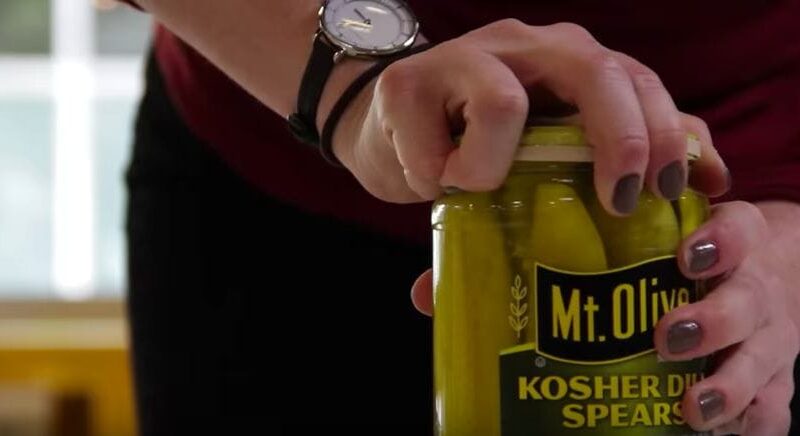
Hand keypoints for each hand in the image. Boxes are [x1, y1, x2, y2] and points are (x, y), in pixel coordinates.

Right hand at [331, 19, 728, 208]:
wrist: (387, 125)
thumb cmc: (478, 145)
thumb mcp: (551, 148)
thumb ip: (621, 153)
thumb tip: (712, 180)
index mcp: (569, 59)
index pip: (638, 79)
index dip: (667, 134)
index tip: (671, 194)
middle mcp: (525, 46)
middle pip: (594, 72)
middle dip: (621, 140)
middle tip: (618, 203)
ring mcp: (465, 57)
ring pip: (504, 105)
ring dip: (491, 171)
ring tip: (473, 189)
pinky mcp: (409, 83)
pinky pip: (438, 149)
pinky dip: (437, 180)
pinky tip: (431, 181)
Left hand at [412, 200, 799, 434]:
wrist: (752, 268)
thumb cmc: (664, 253)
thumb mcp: (625, 234)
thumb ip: (539, 246)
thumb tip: (433, 293)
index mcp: (717, 240)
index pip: (734, 227)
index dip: (719, 239)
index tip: (684, 253)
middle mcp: (750, 287)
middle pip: (751, 299)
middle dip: (715, 317)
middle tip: (668, 335)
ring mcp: (767, 337)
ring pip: (766, 360)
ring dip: (730, 382)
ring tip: (691, 405)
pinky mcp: (772, 379)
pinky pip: (774, 406)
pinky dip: (752, 419)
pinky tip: (719, 431)